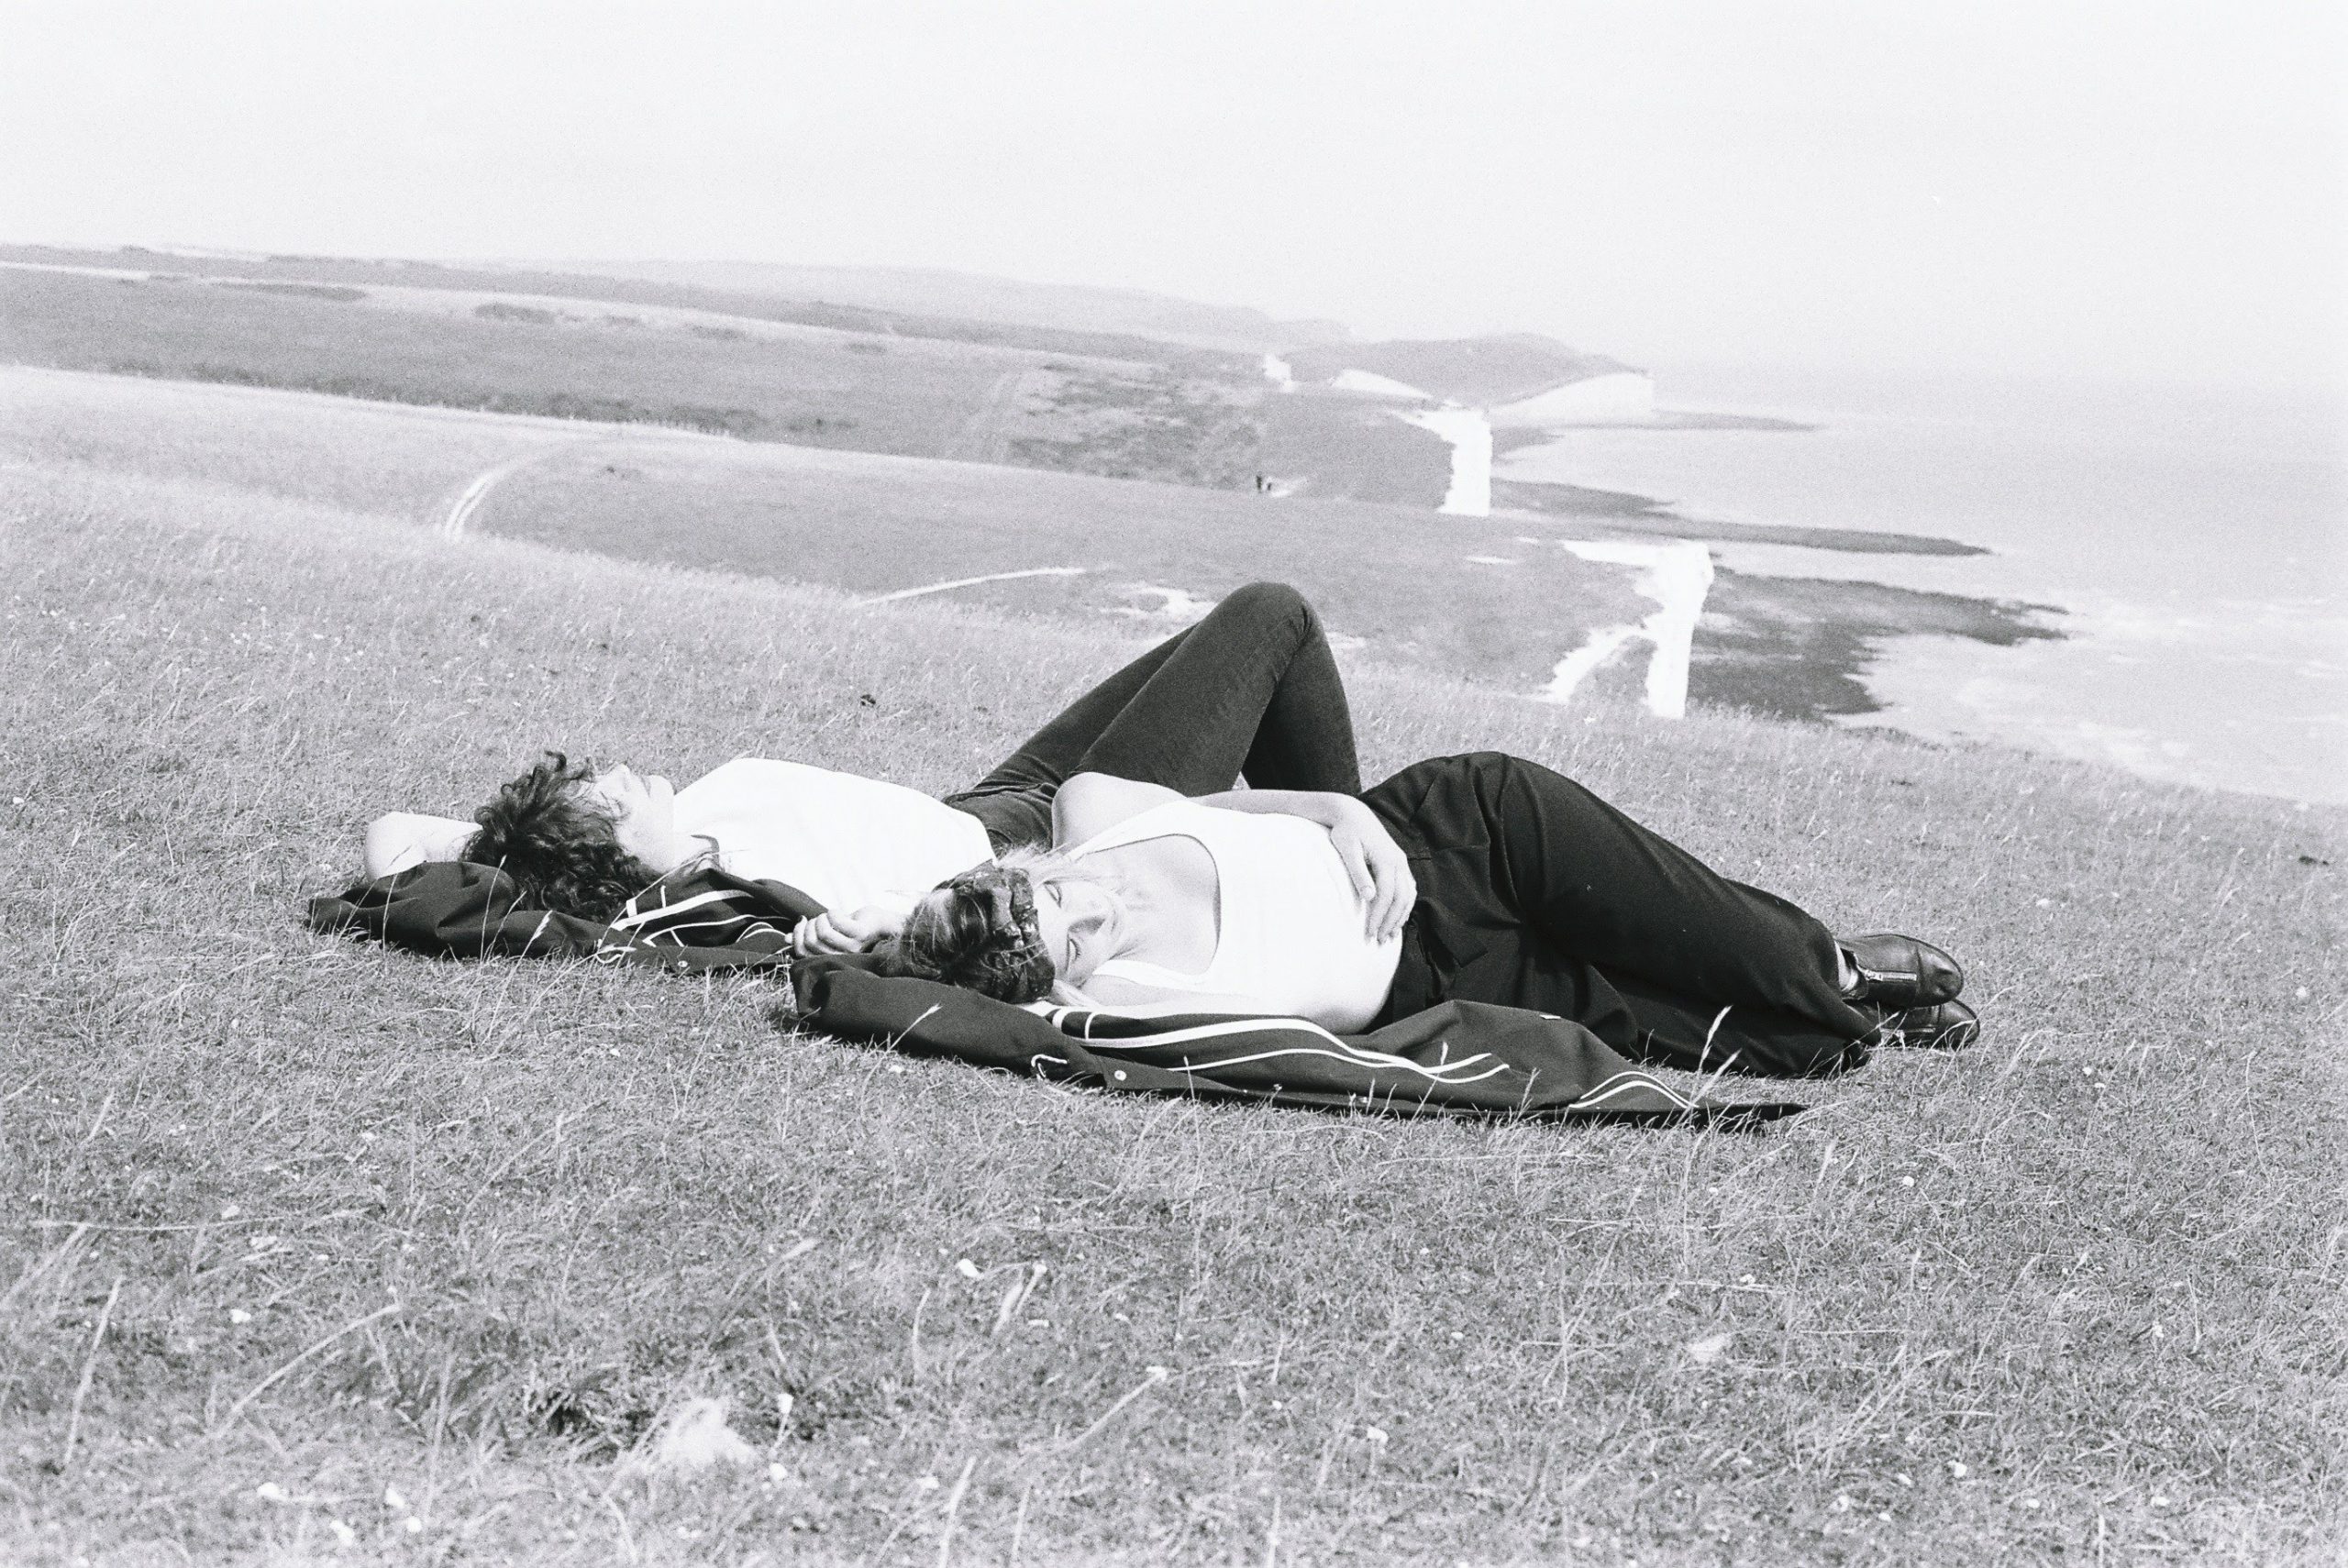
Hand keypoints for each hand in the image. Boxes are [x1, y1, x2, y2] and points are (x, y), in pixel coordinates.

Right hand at [789, 905, 904, 957]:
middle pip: (810, 941)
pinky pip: (835, 922)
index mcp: (829, 958)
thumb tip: (785, 938)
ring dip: (821, 918)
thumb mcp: (829, 932)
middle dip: (809, 925)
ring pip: (822, 932)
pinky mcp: (859, 934)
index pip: (802, 952)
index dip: (796, 935)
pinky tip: (838, 912)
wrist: (883, 924)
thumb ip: (810, 936)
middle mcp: (839, 957)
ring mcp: (850, 947)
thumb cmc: (854, 927)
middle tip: (819, 918)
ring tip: (828, 915)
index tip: (801, 921)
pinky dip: (832, 912)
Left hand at [1325, 804, 1416, 943]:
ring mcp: (1401, 862)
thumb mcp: (1347, 849)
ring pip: (1409, 895)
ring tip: (1390, 935)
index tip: (1369, 933)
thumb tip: (1369, 896)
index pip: (1386, 895)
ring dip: (1400, 917)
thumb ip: (1358, 872)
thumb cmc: (1346, 832)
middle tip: (1379, 940)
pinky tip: (1398, 918)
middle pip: (1401, 899)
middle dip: (1391, 922)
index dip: (1379, 916)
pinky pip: (1409, 888)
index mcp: (1386, 859)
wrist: (1353, 813)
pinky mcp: (1400, 863)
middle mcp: (1398, 861)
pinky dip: (1405, 905)